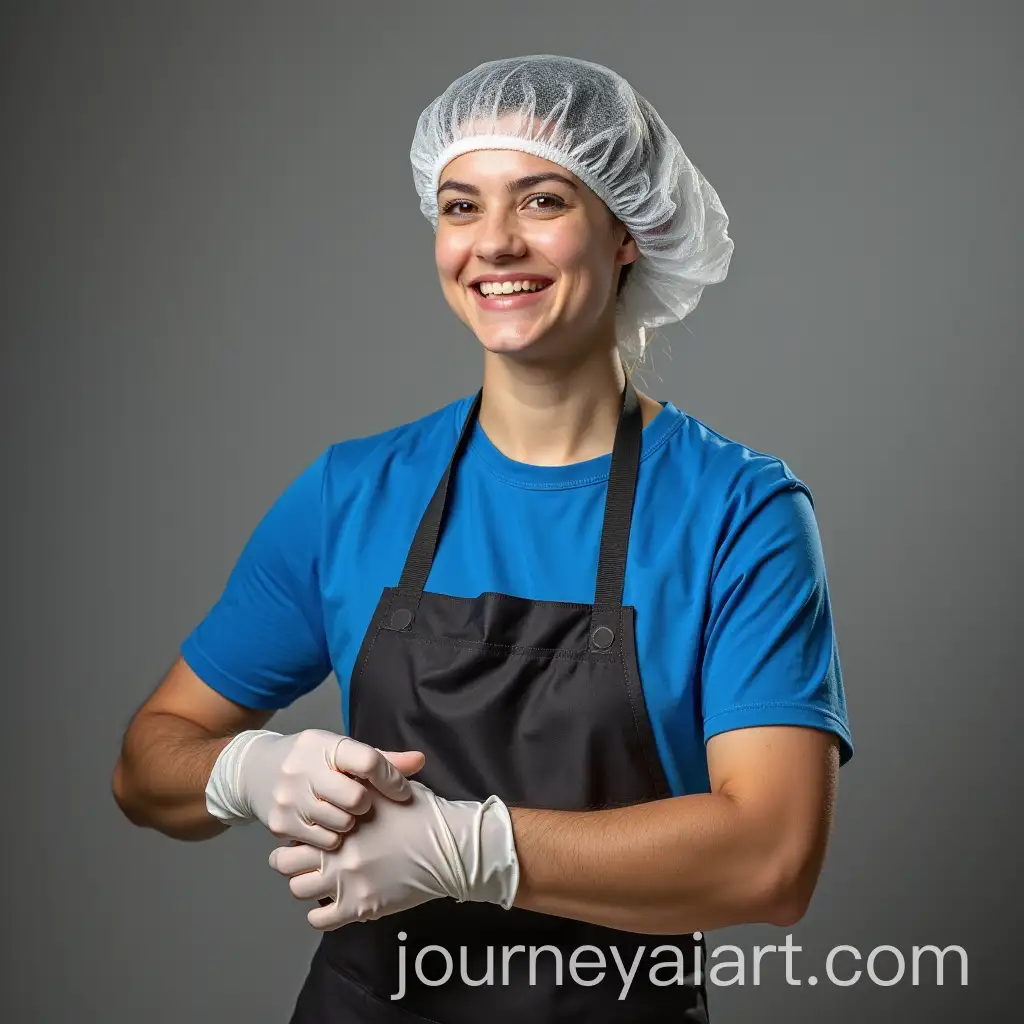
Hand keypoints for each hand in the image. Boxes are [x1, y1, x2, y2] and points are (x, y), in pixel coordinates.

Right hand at [205, 729, 424, 847]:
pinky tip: (328, 826)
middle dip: (366, 805)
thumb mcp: (341, 751)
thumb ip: (381, 759)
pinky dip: (332, 838)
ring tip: (344, 814)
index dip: (391, 779)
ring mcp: (289, 797)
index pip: (368, 761)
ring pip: (341, 824)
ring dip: (350, 824)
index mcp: (323, 744)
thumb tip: (420, 761)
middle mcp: (302, 768)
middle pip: (356, 798)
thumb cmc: (310, 761)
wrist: (254, 771)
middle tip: (362, 805)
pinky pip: (323, 842)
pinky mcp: (280, 823)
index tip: (400, 792)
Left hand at [268, 779, 518, 929]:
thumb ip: (368, 780)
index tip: (311, 833)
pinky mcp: (359, 907)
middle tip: (307, 859)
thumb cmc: (424, 814)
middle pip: (286, 862)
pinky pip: (319, 919)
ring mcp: (346, 881)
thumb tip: (349, 773)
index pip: (298, 827)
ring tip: (320, 881)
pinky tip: (334, 902)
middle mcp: (337, 851)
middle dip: (292, 859)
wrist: (451, 848)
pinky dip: (321, 913)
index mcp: (342, 819)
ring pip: (298, 890)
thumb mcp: (393, 788)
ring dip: (306, 884)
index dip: (301, 830)